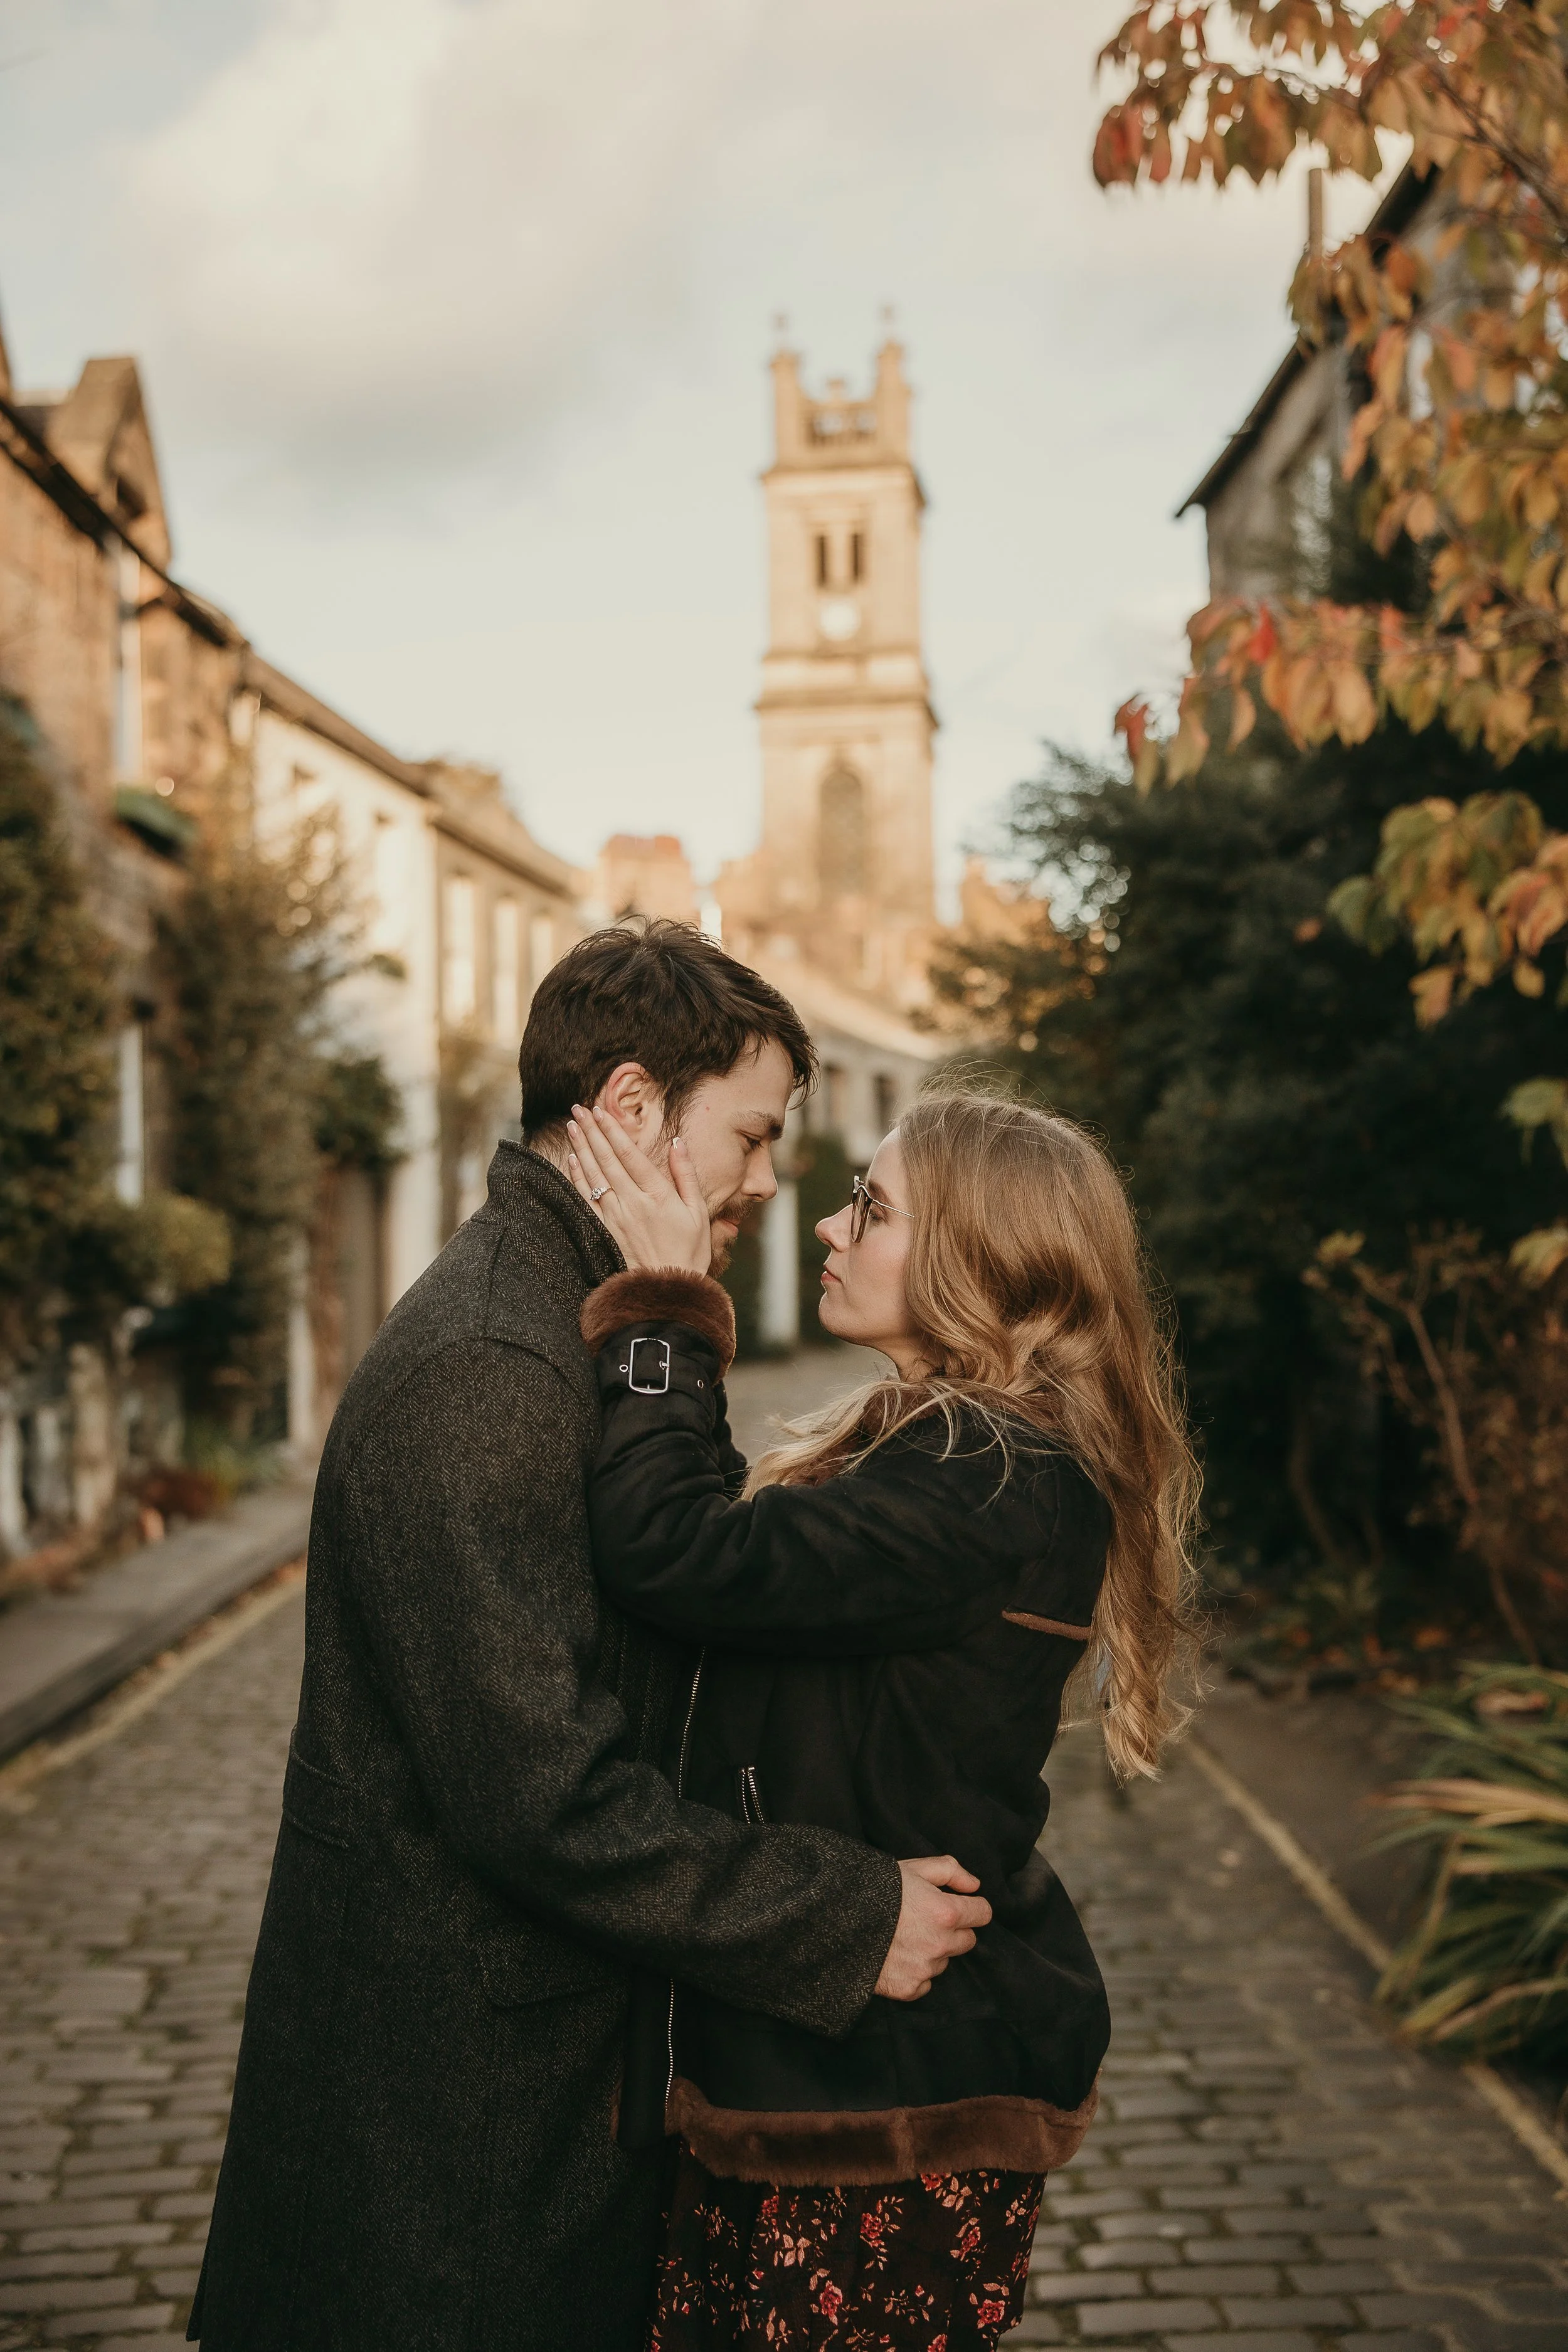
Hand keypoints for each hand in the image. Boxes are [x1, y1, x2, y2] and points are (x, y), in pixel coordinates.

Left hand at [565, 1103, 711, 1274]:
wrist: (666, 1289)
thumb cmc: (688, 1252)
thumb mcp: (698, 1212)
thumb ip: (686, 1175)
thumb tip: (678, 1143)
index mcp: (657, 1195)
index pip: (629, 1154)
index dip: (612, 1131)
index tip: (600, 1111)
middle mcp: (632, 1202)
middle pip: (607, 1159)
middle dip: (592, 1131)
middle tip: (579, 1109)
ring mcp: (615, 1216)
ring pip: (593, 1175)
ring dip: (581, 1148)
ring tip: (572, 1126)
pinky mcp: (605, 1230)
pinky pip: (586, 1198)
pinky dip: (577, 1177)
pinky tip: (572, 1160)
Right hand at [873, 1856, 990, 2001]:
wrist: (835, 1920)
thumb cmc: (874, 1890)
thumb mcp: (913, 1868)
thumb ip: (950, 1871)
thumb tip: (974, 1886)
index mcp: (945, 1913)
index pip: (982, 1914)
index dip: (972, 1906)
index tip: (960, 1904)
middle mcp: (940, 1945)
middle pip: (967, 1940)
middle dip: (953, 1929)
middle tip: (926, 1919)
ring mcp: (924, 1969)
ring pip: (945, 1961)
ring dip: (933, 1950)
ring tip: (904, 1936)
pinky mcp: (908, 1988)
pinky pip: (925, 1983)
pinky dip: (916, 1972)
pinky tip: (897, 1955)